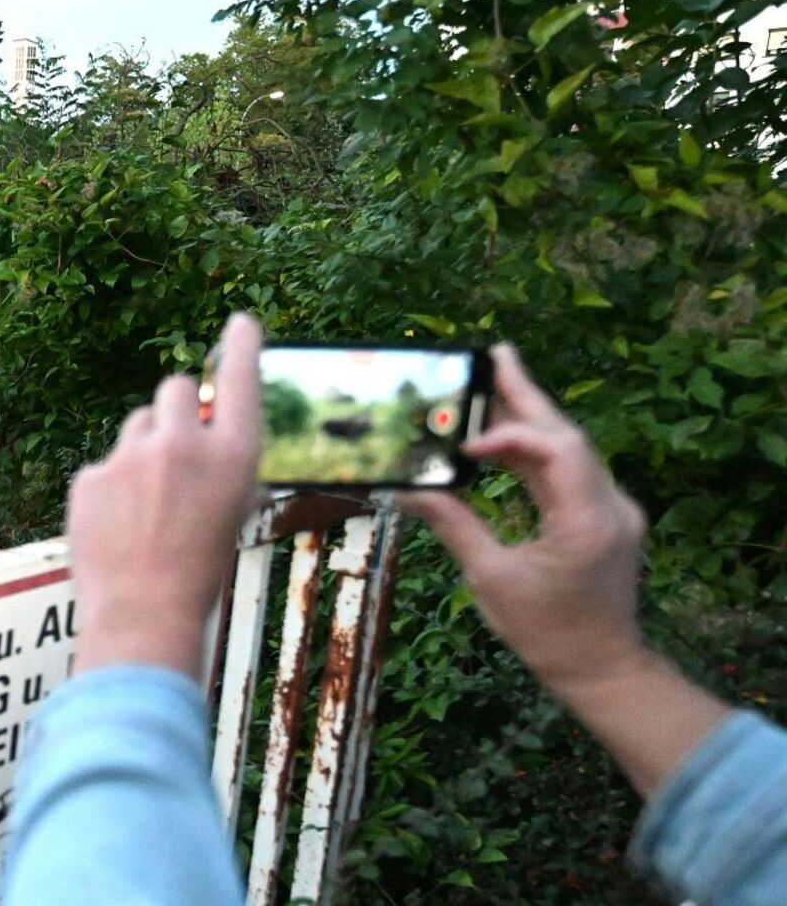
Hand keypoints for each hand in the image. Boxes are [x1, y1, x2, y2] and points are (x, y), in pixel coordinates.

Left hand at [68, 312, 263, 679]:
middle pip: (176, 389)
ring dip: (143, 450)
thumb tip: (201, 431)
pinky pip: (105, 465)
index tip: (240, 322)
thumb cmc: (198, 571)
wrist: (143, 616)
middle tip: (175, 449)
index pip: (241, 381)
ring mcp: (132, 457)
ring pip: (137, 426)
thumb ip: (218, 464)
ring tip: (147, 506)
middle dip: (176, 410)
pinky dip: (111, 488)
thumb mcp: (231, 510)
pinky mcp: (91, 476)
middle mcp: (185, 445)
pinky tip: (119, 528)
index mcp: (234, 457)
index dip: (241, 347)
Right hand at [400, 344, 649, 691]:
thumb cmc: (547, 633)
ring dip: (532, 418)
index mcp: (587, 521)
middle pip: (568, 435)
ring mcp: (613, 509)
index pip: (555, 452)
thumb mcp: (492, 581)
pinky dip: (538, 450)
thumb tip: (407, 491)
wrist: (602, 667)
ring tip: (494, 382)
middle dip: (528, 394)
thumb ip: (454, 526)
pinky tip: (507, 437)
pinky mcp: (605, 517)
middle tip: (495, 354)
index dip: (510, 434)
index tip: (463, 444)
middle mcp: (610, 505)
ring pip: (571, 449)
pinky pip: (572, 470)